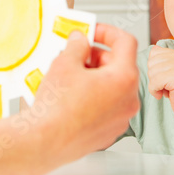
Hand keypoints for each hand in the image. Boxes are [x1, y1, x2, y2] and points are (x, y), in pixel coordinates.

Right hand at [27, 26, 139, 164]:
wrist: (44, 142)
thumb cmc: (56, 109)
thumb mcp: (64, 64)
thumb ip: (77, 45)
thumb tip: (80, 40)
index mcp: (124, 78)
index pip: (126, 42)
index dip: (108, 32)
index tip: (93, 32)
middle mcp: (129, 99)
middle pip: (121, 66)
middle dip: (99, 56)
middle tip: (77, 55)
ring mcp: (121, 118)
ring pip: (114, 88)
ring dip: (97, 78)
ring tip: (72, 77)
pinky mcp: (110, 132)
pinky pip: (108, 107)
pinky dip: (96, 97)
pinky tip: (74, 96)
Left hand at [147, 46, 173, 117]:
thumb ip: (164, 60)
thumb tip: (152, 49)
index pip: (154, 54)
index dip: (155, 68)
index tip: (165, 78)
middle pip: (151, 63)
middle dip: (154, 77)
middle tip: (166, 85)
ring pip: (151, 73)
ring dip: (155, 86)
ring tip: (167, 90)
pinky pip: (154, 83)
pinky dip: (155, 92)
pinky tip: (164, 95)